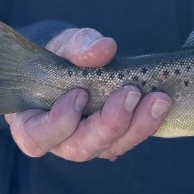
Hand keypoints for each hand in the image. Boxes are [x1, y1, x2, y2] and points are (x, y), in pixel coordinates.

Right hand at [5, 27, 170, 161]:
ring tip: (158, 99)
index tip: (79, 94)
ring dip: (137, 126)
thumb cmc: (63, 57)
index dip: (58, 122)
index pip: (36, 138)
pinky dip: (147, 123)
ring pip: (111, 148)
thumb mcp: (66, 44)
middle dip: (108, 124)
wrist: (79, 64)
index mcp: (32, 122)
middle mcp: (59, 142)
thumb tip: (104, 48)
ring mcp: (88, 144)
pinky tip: (161, 103)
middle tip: (130, 93)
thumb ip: (79, 46)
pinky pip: (129, 139)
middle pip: (80, 148)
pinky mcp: (114, 140)